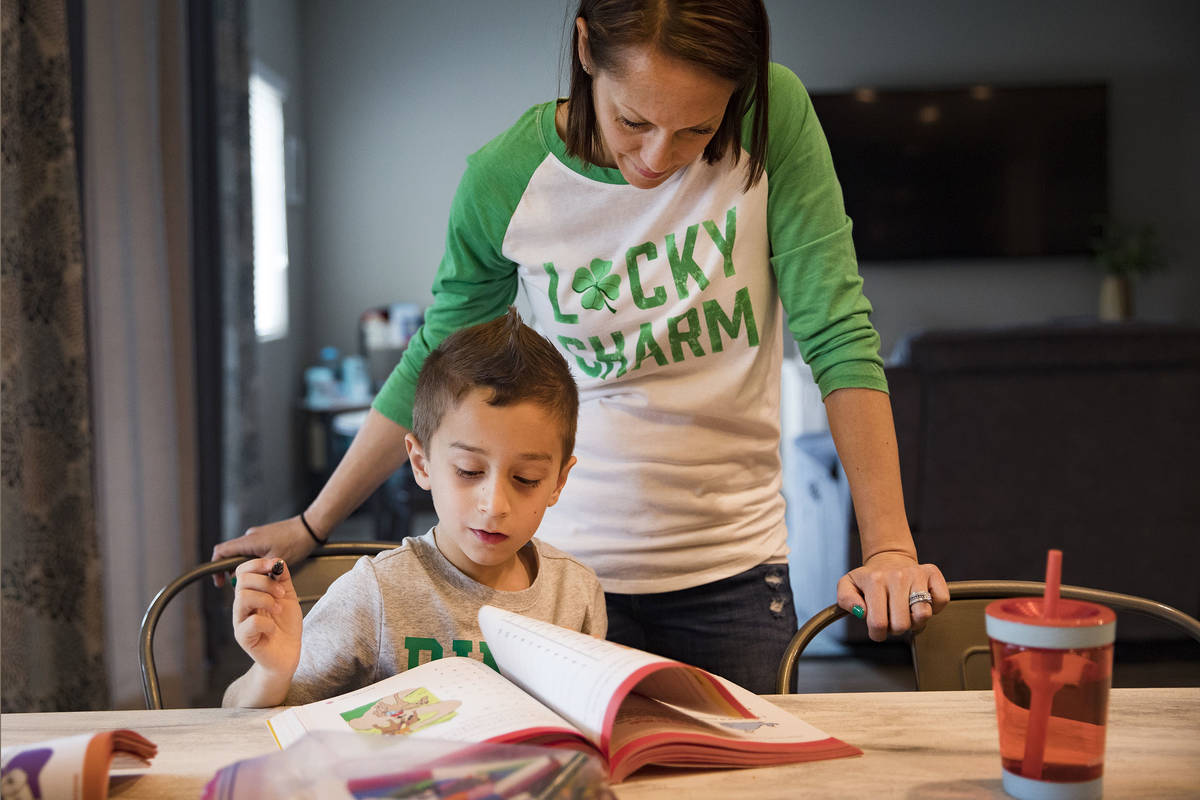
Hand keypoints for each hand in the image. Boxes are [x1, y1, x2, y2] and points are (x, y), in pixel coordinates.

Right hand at [211, 517, 316, 586]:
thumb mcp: (275, 563)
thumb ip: (258, 571)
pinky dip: (255, 561)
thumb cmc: (296, 543)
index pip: (221, 552)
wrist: (311, 528)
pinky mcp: (267, 536)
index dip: (216, 567)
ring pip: (244, 553)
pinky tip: (267, 570)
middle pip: (232, 554)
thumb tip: (243, 580)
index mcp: (249, 542)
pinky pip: (254, 550)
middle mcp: (250, 536)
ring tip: (258, 578)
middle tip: (241, 584)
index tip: (220, 581)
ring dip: (247, 567)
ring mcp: (259, 535)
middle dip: (234, 570)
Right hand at [231, 557, 302, 677]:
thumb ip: (282, 579)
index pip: (243, 571)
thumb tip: (278, 561)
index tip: (274, 567)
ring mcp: (240, 621)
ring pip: (243, 598)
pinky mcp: (243, 637)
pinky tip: (272, 628)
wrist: (287, 654)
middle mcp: (242, 606)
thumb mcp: (288, 597)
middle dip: (266, 582)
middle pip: (242, 581)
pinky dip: (267, 623)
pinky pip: (250, 622)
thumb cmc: (285, 627)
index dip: (257, 564)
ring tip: (278, 609)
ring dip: (266, 599)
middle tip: (281, 594)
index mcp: (251, 594)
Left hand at [837, 553, 948, 641]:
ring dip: (915, 621)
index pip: (878, 623)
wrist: (889, 559)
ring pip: (923, 615)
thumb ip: (846, 600)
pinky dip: (934, 608)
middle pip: (902, 624)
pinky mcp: (933, 574)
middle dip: (896, 628)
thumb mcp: (848, 585)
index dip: (878, 634)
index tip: (878, 627)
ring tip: (906, 612)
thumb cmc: (870, 578)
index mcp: (874, 581)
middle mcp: (897, 576)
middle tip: (892, 618)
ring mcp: (916, 574)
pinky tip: (920, 602)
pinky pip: (941, 601)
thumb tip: (860, 611)